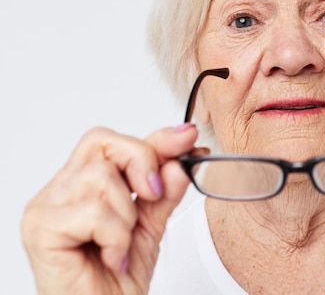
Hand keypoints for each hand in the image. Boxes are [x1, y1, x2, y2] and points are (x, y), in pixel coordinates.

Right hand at [21, 124, 196, 294]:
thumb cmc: (117, 280)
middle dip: (141, 164)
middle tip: (153, 197)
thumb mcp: (151, 224)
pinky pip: (94, 212)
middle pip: (102, 144)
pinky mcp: (41, 229)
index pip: (111, 142)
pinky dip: (115, 236)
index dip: (153, 140)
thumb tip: (182, 157)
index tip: (187, 139)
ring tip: (122, 244)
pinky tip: (113, 257)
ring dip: (127, 215)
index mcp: (81, 184)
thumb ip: (165, 189)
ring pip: (100, 176)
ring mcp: (45, 207)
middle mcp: (60, 190)